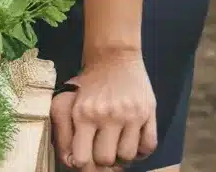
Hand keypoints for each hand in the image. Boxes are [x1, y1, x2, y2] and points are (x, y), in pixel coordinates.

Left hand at [50, 51, 156, 168]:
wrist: (113, 55)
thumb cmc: (89, 82)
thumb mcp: (70, 101)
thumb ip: (66, 131)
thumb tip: (71, 162)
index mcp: (83, 113)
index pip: (83, 159)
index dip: (84, 165)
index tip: (86, 159)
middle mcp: (107, 115)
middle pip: (106, 160)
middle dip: (104, 159)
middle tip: (104, 149)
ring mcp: (130, 114)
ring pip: (128, 156)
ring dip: (123, 154)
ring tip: (118, 141)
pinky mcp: (148, 111)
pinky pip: (148, 146)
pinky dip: (142, 149)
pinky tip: (133, 138)